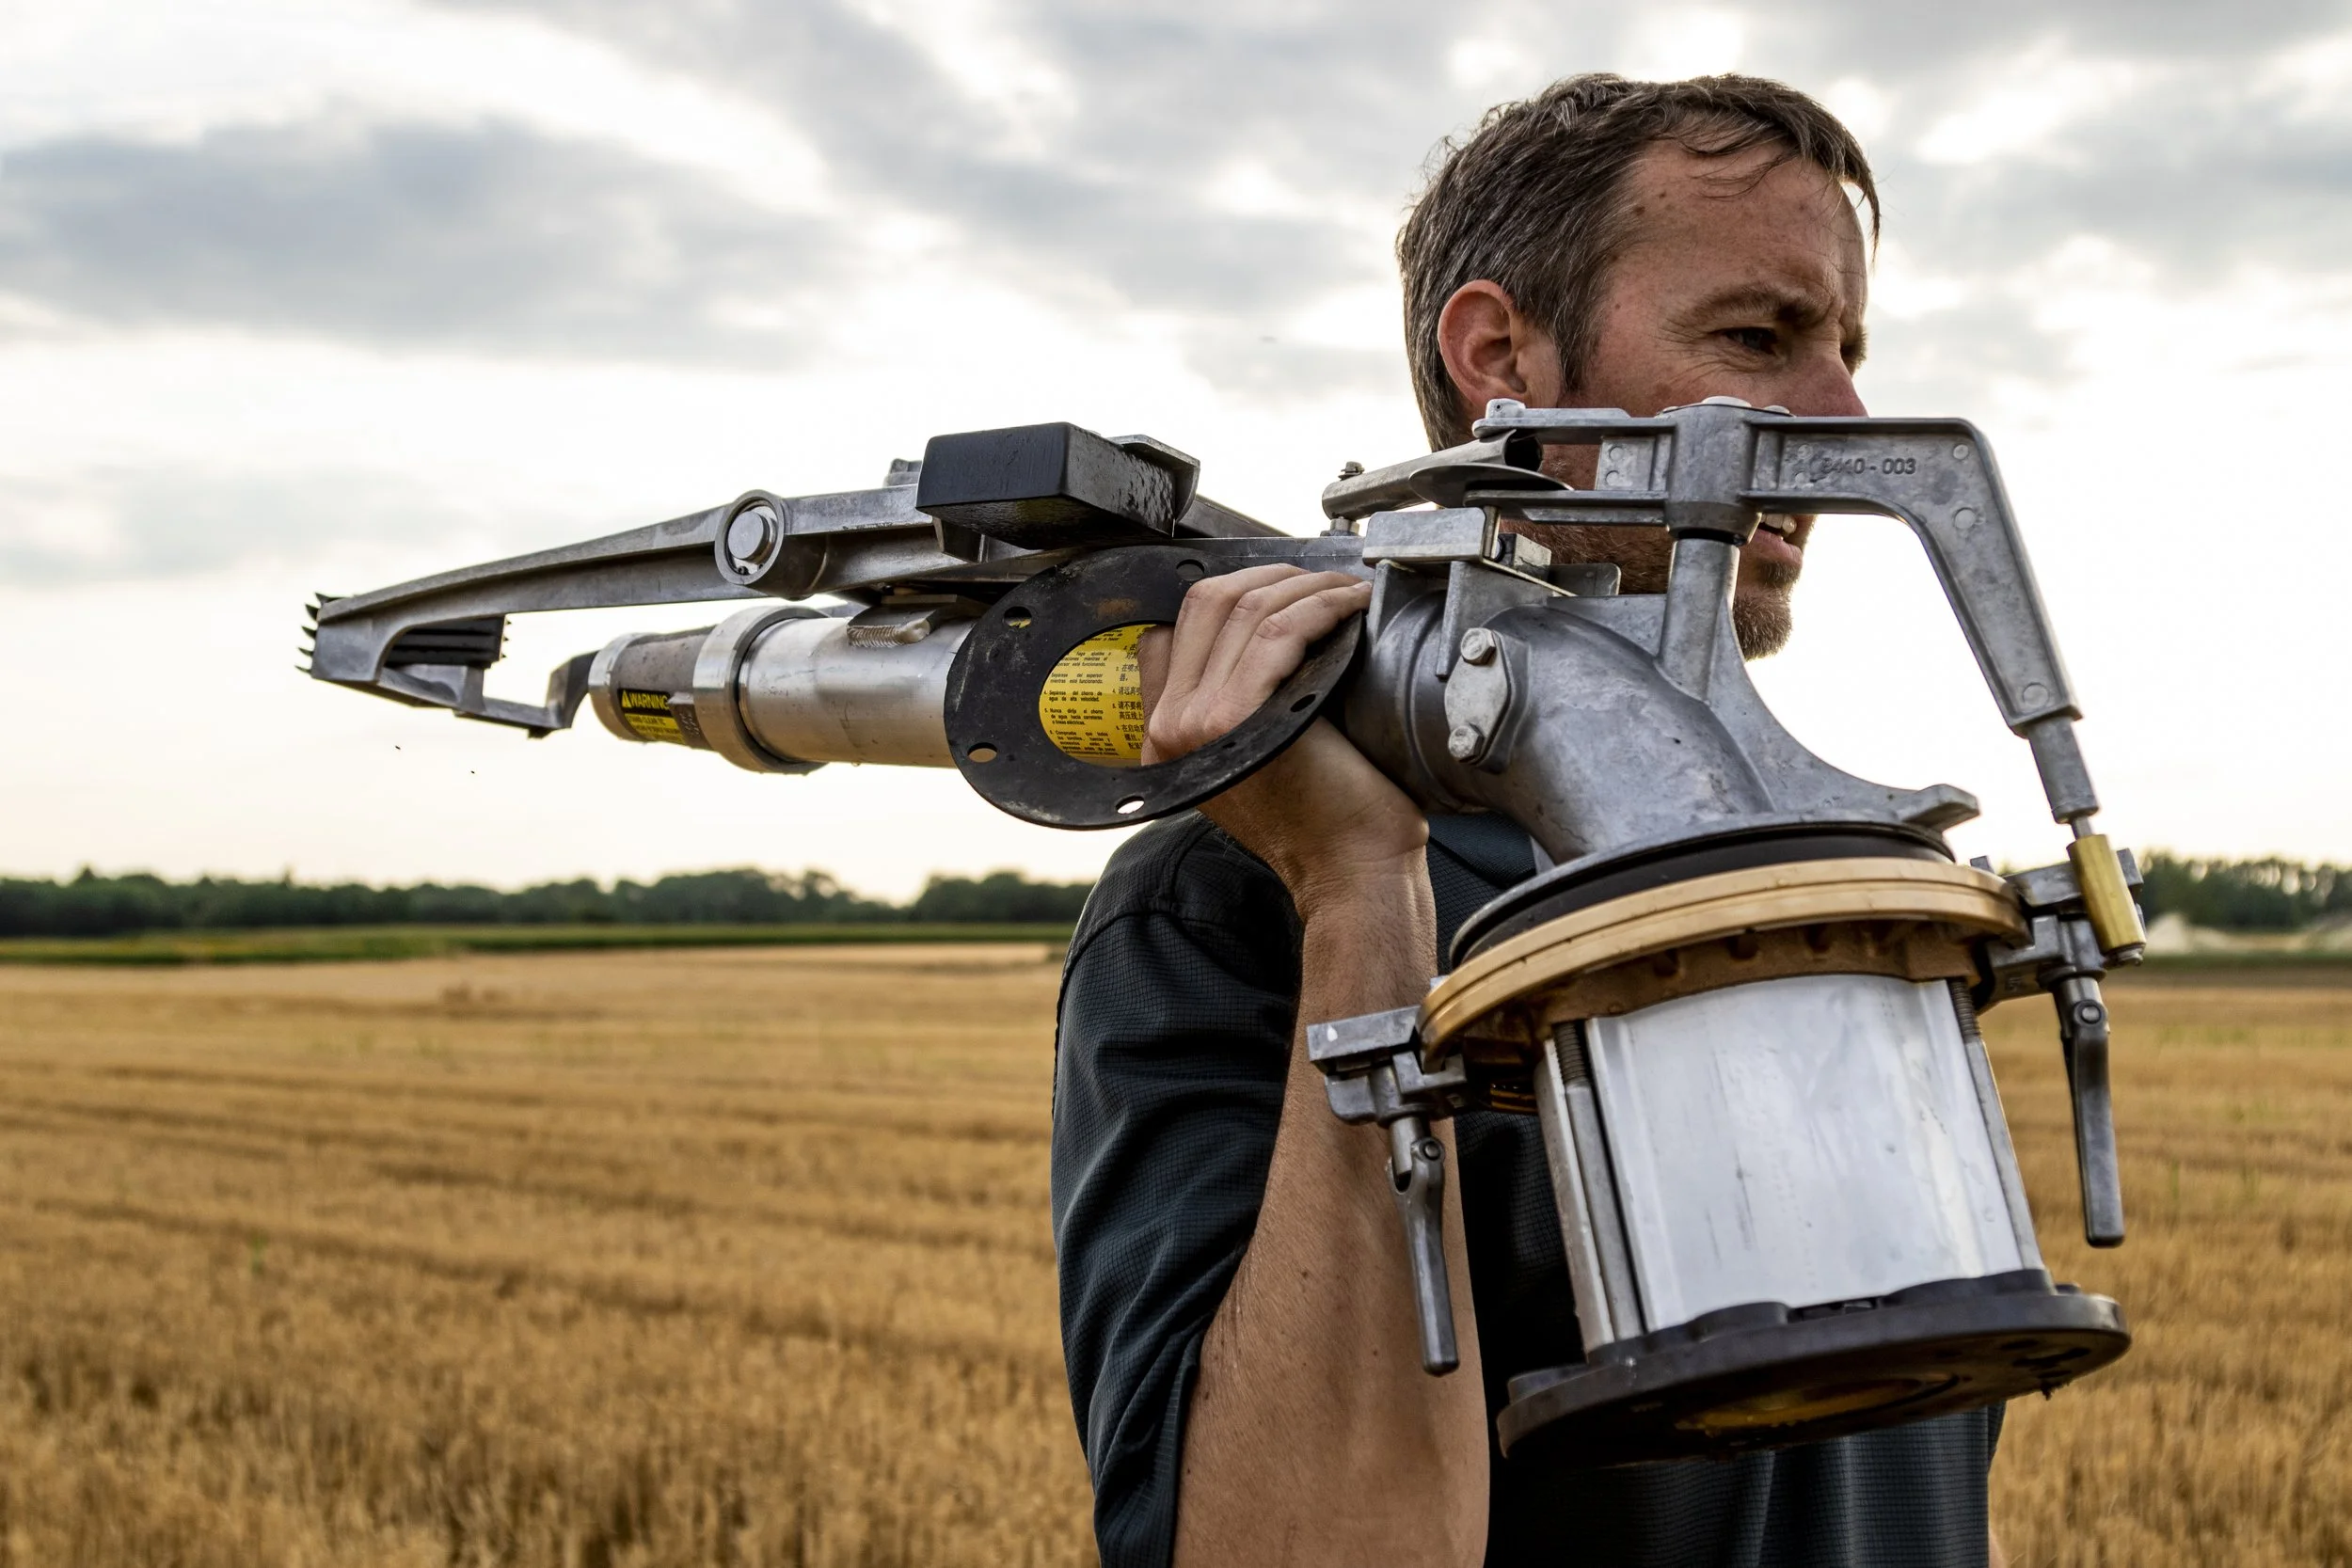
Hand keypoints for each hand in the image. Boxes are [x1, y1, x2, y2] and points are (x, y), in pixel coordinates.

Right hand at [1137, 564, 1426, 912]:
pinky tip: (1352, 606)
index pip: (1172, 630)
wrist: (1350, 869)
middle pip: (1205, 604)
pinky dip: (1323, 606)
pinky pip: (1279, 630)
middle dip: (1270, 577)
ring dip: (1306, 587)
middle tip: (1319, 582)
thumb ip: (1236, 703)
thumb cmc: (1326, 815)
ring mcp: (1197, 723)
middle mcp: (1168, 728)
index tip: (1282, 589)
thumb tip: (1264, 628)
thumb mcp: (1260, 753)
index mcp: (1165, 734)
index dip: (1232, 594)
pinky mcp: (1240, 717)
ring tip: (1346, 592)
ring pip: (1245, 608)